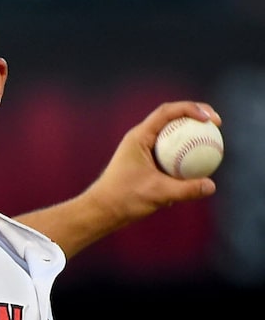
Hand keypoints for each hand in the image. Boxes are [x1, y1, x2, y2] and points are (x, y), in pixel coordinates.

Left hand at [86, 100, 220, 226]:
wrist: (103, 211)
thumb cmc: (124, 199)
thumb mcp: (157, 194)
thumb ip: (185, 190)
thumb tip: (211, 186)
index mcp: (139, 137)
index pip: (166, 112)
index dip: (191, 109)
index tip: (210, 119)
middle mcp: (140, 139)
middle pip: (171, 118)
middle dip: (195, 116)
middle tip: (217, 124)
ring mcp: (143, 150)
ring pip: (171, 135)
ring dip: (191, 134)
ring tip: (213, 140)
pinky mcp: (147, 163)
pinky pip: (170, 152)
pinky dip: (185, 154)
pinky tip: (201, 164)